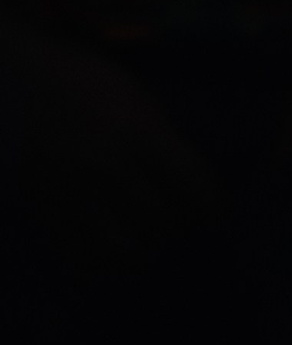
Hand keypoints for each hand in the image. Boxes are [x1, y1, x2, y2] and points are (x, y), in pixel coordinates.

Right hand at [0, 19, 219, 247]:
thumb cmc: (93, 87)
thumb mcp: (141, 104)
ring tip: (152, 248)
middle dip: (177, 229)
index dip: (211, 206)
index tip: (215, 214)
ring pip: (116, 246)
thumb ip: (166, 147)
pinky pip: (75, 251)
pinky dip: (101, 263)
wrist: (22, 81)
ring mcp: (66, 187)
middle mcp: (101, 161)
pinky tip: (114, 260)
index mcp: (137, 130)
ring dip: (142, 254)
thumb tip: (195, 195)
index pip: (191, 184)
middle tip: (183, 228)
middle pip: (157, 219)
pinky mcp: (38, 205)